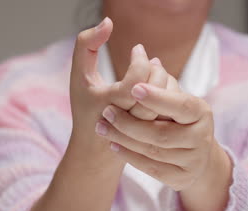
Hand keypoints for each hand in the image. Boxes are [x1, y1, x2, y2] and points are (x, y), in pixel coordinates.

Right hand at [69, 17, 168, 148]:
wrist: (96, 151)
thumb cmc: (86, 109)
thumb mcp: (79, 77)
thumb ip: (86, 45)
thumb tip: (108, 22)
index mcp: (106, 104)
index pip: (136, 82)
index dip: (140, 62)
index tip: (138, 50)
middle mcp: (126, 121)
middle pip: (153, 92)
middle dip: (156, 71)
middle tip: (151, 60)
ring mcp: (142, 132)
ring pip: (165, 104)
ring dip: (164, 82)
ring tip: (157, 69)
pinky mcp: (154, 137)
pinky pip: (168, 114)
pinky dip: (167, 95)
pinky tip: (161, 86)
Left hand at [96, 82, 231, 191]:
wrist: (195, 157)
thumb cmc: (178, 119)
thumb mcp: (174, 98)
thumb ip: (160, 81)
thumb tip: (145, 57)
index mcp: (202, 112)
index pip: (180, 105)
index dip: (158, 98)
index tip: (133, 88)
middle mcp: (202, 137)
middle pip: (161, 133)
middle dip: (129, 122)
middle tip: (106, 111)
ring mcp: (193, 161)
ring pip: (152, 152)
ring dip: (123, 138)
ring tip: (102, 127)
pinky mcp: (181, 179)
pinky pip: (150, 169)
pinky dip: (129, 156)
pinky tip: (113, 144)